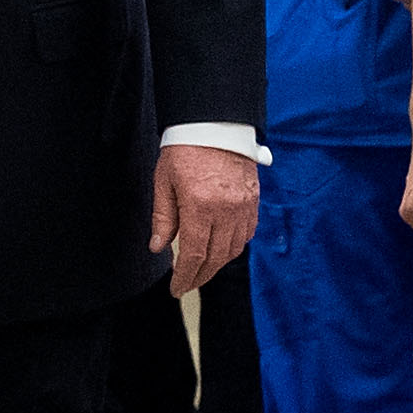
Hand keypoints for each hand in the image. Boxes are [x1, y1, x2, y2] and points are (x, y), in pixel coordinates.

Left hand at [150, 144, 259, 295]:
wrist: (215, 122)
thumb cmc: (185, 149)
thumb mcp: (164, 181)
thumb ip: (163, 218)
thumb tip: (159, 247)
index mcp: (200, 206)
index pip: (194, 256)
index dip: (185, 278)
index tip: (176, 289)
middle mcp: (226, 210)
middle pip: (215, 259)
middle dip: (200, 277)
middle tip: (186, 285)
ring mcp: (244, 206)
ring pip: (234, 249)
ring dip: (217, 264)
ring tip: (201, 270)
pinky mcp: (253, 200)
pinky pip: (247, 234)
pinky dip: (234, 247)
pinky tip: (221, 250)